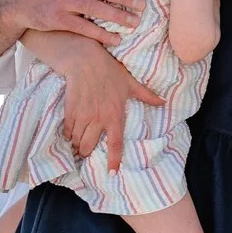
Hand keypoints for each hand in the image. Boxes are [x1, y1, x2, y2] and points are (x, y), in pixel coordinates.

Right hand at [60, 46, 163, 171]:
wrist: (84, 59)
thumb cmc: (109, 70)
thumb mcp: (130, 82)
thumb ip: (146, 95)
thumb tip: (163, 102)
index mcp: (115, 115)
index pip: (115, 143)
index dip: (113, 160)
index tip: (111, 173)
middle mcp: (99, 119)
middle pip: (89, 146)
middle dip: (86, 152)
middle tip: (86, 152)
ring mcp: (83, 116)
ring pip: (77, 140)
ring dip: (77, 144)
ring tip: (77, 143)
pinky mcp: (70, 111)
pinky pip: (67, 130)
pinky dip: (68, 134)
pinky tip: (71, 131)